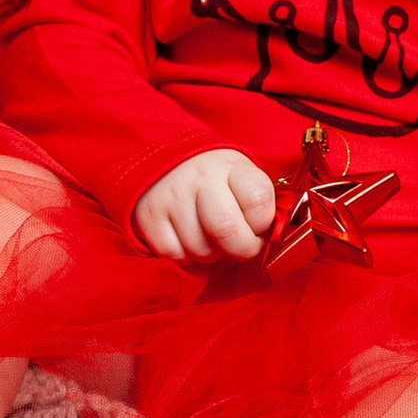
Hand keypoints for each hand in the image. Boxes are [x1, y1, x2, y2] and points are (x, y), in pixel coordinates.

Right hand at [133, 149, 279, 263]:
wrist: (163, 161)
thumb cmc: (214, 180)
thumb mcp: (241, 178)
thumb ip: (259, 205)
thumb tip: (268, 241)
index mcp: (232, 166)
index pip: (258, 198)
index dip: (262, 223)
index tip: (257, 224)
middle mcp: (200, 177)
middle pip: (227, 229)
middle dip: (240, 248)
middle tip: (238, 244)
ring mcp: (171, 196)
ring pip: (201, 249)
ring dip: (211, 253)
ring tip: (208, 235)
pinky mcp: (148, 217)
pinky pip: (175, 255)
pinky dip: (184, 256)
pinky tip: (186, 237)